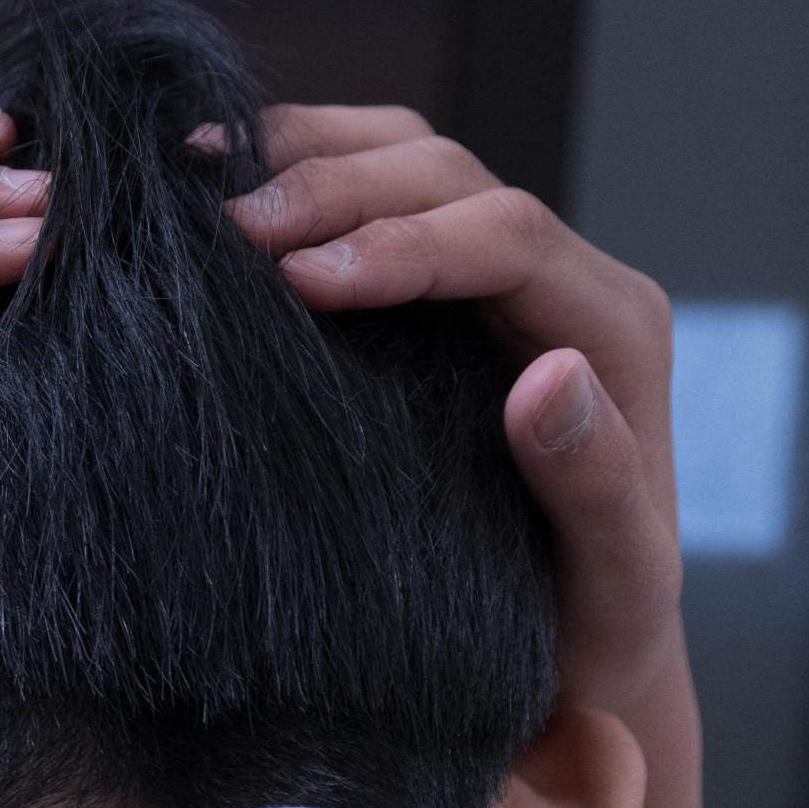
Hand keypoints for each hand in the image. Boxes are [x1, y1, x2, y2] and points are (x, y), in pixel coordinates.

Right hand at [228, 110, 706, 807]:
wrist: (573, 654)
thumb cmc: (589, 629)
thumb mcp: (614, 577)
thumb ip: (597, 482)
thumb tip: (551, 375)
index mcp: (611, 328)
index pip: (505, 237)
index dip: (397, 241)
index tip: (294, 273)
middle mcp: (561, 280)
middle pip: (446, 173)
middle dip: (332, 183)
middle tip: (218, 221)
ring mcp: (496, 276)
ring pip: (404, 159)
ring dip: (302, 154)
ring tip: (194, 179)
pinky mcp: (438, 293)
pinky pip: (369, 198)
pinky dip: (294, 175)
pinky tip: (212, 194)